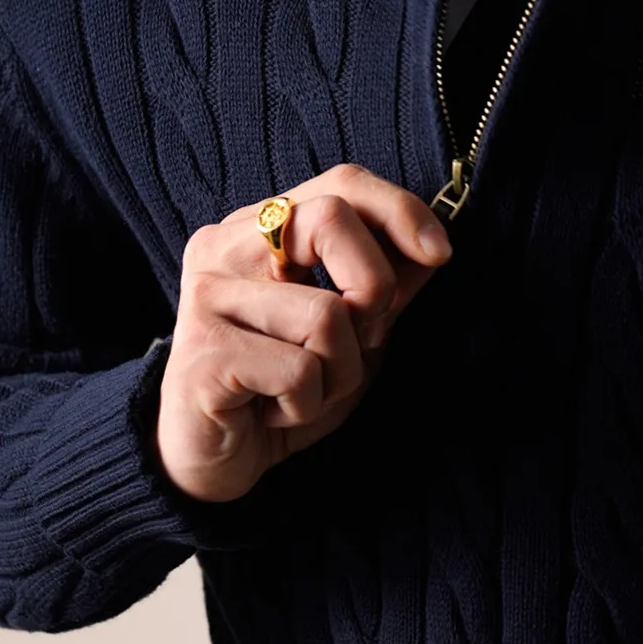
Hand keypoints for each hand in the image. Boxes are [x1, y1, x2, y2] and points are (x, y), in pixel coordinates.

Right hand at [155, 164, 452, 502]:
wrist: (209, 460)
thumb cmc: (280, 387)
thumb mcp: (350, 331)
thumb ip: (386, 286)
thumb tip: (435, 247)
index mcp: (258, 228)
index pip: (341, 183)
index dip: (400, 210)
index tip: (440, 253)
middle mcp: (225, 247)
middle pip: (332, 219)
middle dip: (375, 289)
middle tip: (361, 340)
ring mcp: (208, 297)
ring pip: (326, 314)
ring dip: (340, 372)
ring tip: (304, 391)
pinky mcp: (203, 353)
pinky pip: (300, 371)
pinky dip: (307, 405)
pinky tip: (273, 411)